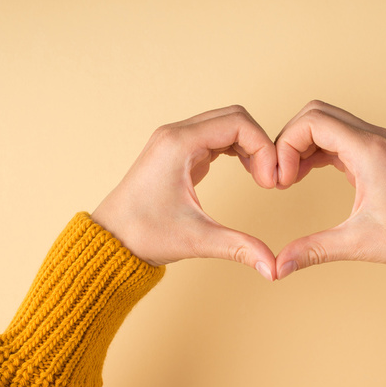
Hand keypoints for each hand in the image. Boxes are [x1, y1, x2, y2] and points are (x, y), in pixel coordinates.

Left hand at [91, 105, 277, 280]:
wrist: (111, 240)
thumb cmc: (143, 235)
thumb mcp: (197, 240)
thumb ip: (239, 248)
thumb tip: (274, 269)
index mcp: (179, 144)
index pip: (238, 123)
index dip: (263, 147)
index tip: (270, 181)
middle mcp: (176, 134)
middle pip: (235, 117)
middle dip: (260, 144)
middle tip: (270, 179)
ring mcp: (176, 140)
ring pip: (226, 124)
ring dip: (250, 145)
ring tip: (261, 177)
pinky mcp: (178, 151)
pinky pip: (216, 136)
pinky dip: (237, 149)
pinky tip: (248, 172)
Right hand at [274, 101, 385, 277]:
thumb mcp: (358, 243)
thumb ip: (313, 250)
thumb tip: (279, 267)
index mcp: (370, 150)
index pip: (312, 121)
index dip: (286, 145)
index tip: (282, 181)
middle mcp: (374, 138)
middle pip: (316, 113)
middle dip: (289, 140)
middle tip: (280, 176)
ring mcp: (378, 144)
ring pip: (327, 123)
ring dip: (302, 144)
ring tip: (289, 178)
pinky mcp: (378, 155)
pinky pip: (339, 139)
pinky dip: (317, 151)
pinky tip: (305, 175)